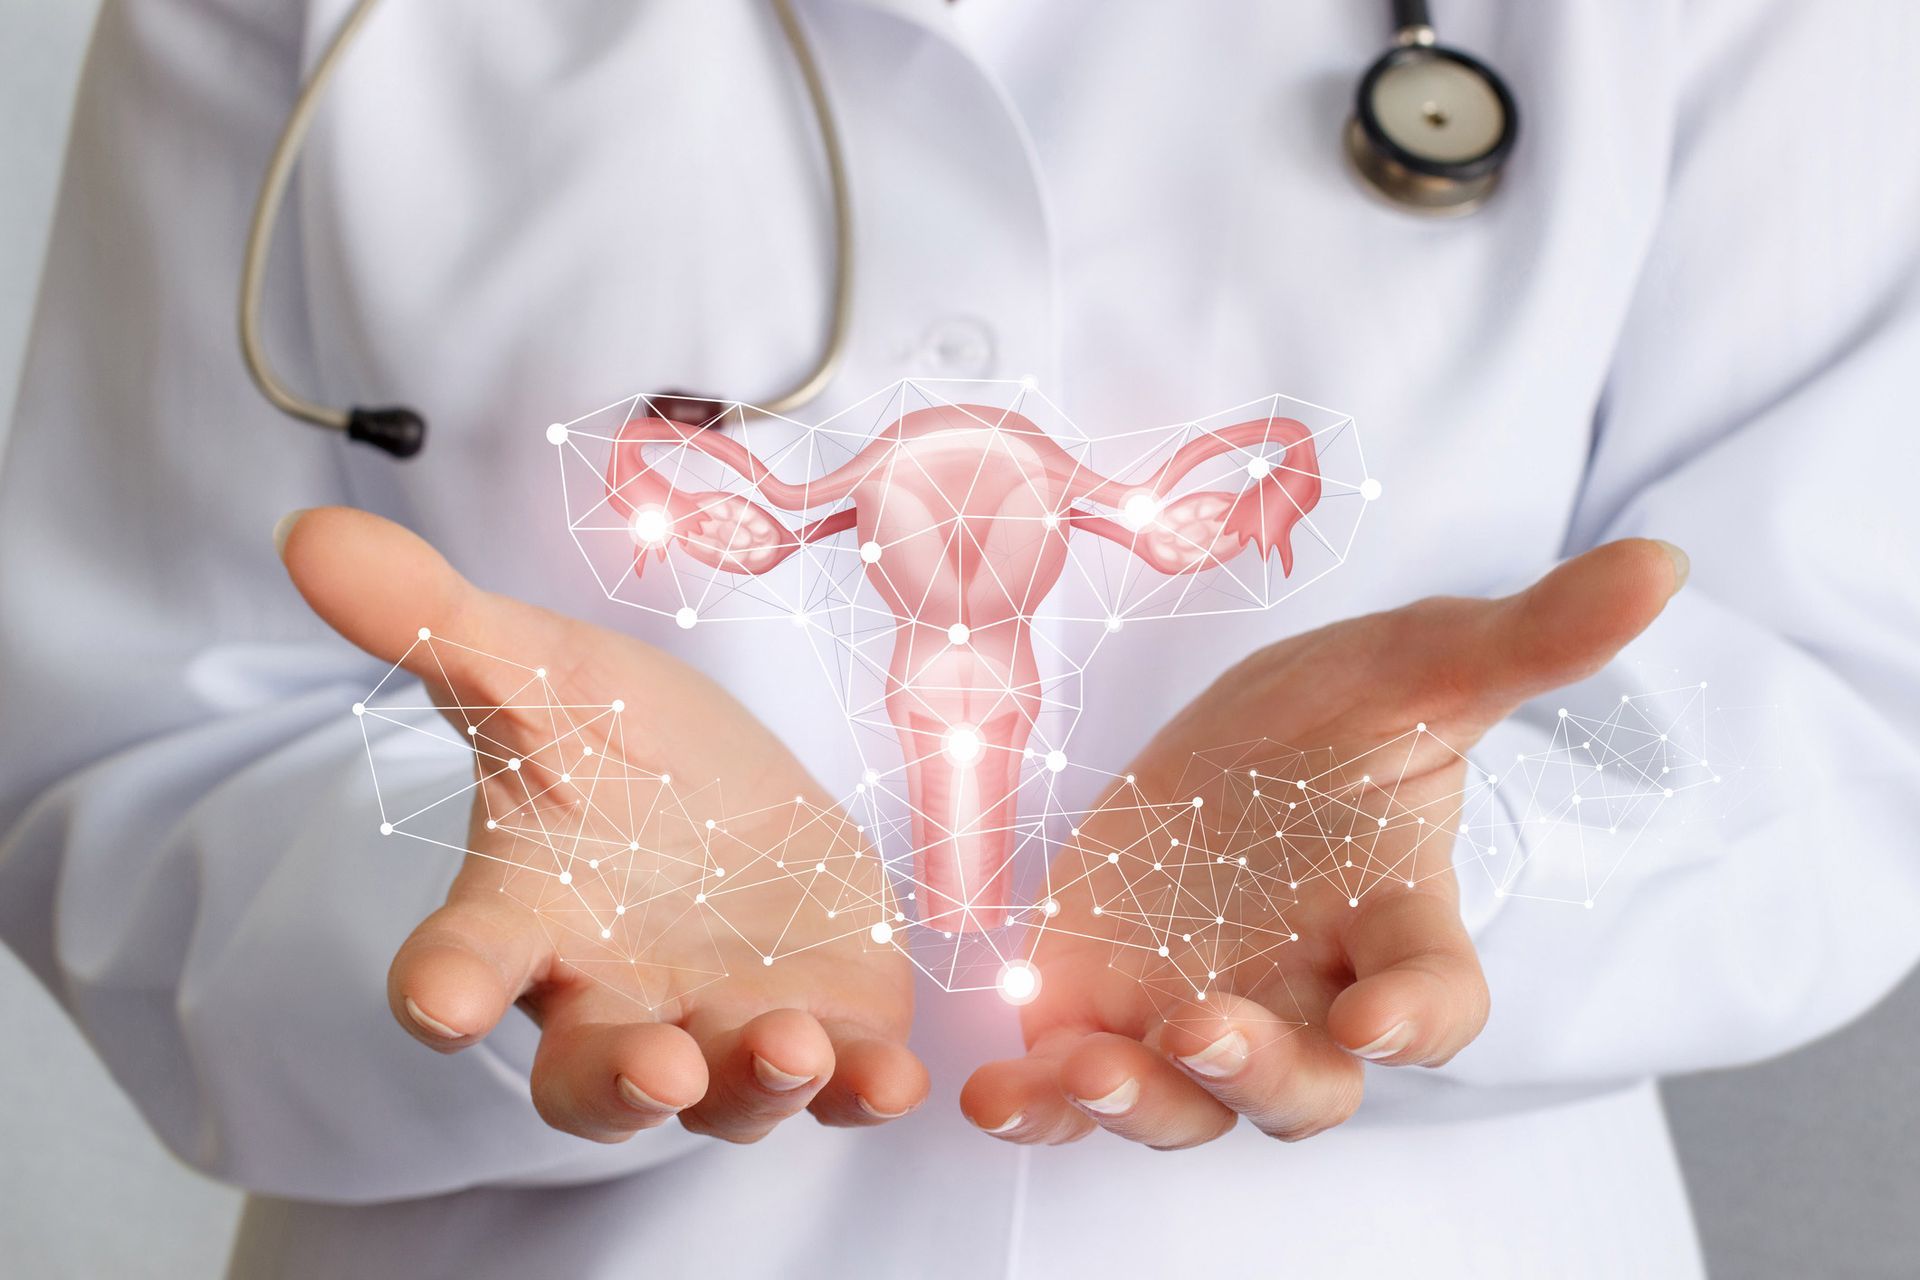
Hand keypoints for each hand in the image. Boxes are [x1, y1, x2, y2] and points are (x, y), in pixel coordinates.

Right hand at [281, 507, 926, 1142]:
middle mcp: (616, 998)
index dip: (447, 987)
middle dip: (619, 1082)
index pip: (463, 964)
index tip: (441, 1004)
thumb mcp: (538, 671)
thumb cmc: (615, 749)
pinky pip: (842, 1079)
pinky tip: (897, 1079)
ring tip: (793, 1047)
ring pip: (725, 1093)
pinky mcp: (826, 1023)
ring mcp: (721, 1024)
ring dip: (755, 1082)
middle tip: (656, 1067)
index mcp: (527, 916)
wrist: (732, 791)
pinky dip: (865, 1086)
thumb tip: (310, 530)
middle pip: (592, 1079)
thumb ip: (434, 621)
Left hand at [960, 539, 1687, 1146]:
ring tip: (1078, 1071)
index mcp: (1395, 926)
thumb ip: (1527, 641)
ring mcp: (1201, 1013)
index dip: (1422, 1018)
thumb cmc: (1339, 723)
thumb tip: (1657, 568)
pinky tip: (989, 1096)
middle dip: (1260, 1070)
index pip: (1438, 999)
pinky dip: (1039, 1103)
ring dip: (1137, 1100)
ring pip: (1188, 1101)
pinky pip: (1077, 1085)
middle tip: (1204, 1028)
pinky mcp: (1108, 1011)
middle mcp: (1305, 996)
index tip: (1386, 1012)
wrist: (1228, 754)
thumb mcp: (1421, 667)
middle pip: (1306, 1083)